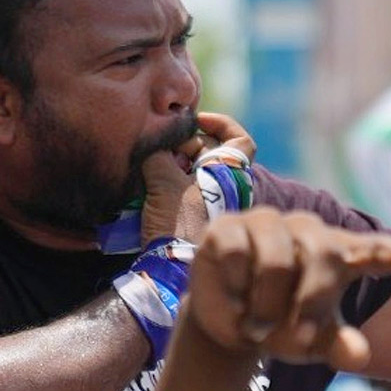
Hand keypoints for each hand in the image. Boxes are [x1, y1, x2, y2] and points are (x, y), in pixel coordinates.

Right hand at [140, 113, 256, 245]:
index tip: (197, 121)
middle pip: (210, 152)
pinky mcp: (195, 217)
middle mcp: (226, 188)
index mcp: (230, 175)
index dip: (221, 124)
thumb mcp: (165, 182)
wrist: (171, 268)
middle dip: (184, 146)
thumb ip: (160, 154)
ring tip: (153, 171)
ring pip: (195, 171)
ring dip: (174, 165)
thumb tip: (156, 143)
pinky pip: (184, 189)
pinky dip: (169, 182)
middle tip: (163, 153)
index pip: (240, 141)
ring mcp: (211, 203)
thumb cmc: (178, 223)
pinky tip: (150, 186)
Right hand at [185, 208, 390, 369]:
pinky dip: (234, 288)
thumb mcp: (312, 342)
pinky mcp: (229, 227)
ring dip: (266, 306)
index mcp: (338, 254)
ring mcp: (268, 224)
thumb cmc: (282, 325)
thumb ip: (337, 346)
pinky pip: (237, 254)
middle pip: (323, 257)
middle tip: (296, 342)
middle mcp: (307, 231)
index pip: (373, 251)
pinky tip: (233, 298)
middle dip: (310, 303)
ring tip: (256, 328)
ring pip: (276, 261)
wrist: (229, 324)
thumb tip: (360, 355)